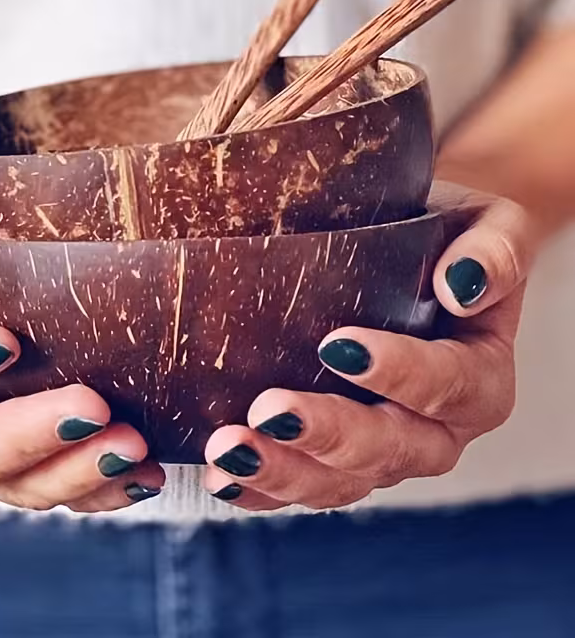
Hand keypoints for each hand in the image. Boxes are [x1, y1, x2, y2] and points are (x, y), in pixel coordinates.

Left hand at [202, 183, 538, 509]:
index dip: (401, 372)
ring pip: (341, 484)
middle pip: (392, 449)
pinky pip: (302, 486)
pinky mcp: (334, 460)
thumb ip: (495, 250)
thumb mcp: (485, 225)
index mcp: (479, 375)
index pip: (450, 384)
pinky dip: (260, 490)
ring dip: (283, 472)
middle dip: (329, 436)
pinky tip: (221, 478)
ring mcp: (383, 452)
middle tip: (268, 410)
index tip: (336, 345)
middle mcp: (437, 428)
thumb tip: (460, 283)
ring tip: (229, 451)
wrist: (411, 259)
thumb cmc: (442, 238)